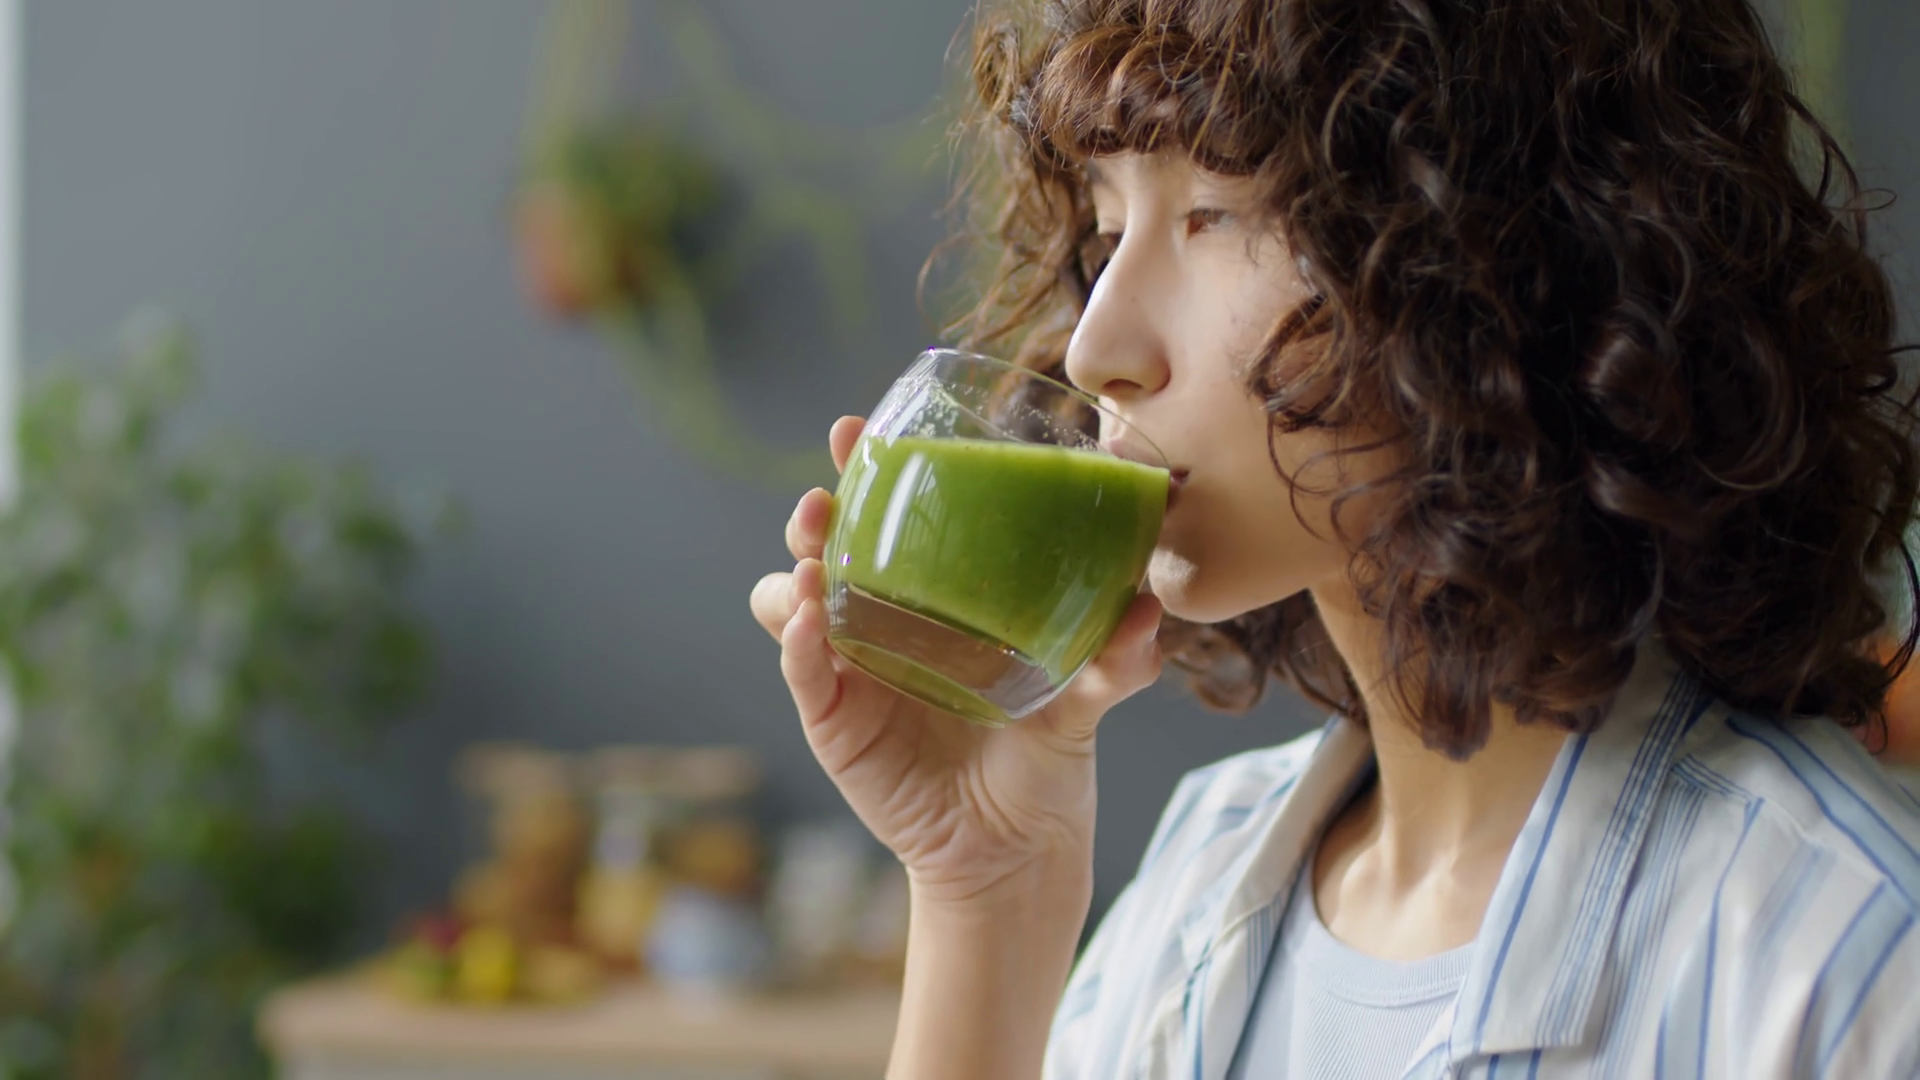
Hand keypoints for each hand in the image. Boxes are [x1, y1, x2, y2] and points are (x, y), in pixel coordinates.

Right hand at [750, 417, 1165, 906]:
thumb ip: (1116, 657)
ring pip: (788, 598)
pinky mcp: (833, 722)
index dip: (863, 469)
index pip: (885, 516)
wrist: (1020, 847)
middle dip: (816, 510)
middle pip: (821, 543)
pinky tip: (809, 624)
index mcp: (931, 593)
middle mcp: (879, 619)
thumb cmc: (1045, 752)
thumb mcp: (1086, 697)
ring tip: (818, 563)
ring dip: (796, 571)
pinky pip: (801, 671)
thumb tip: (1151, 605)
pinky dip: (796, 643)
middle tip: (827, 496)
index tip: (858, 431)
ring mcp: (847, 668)